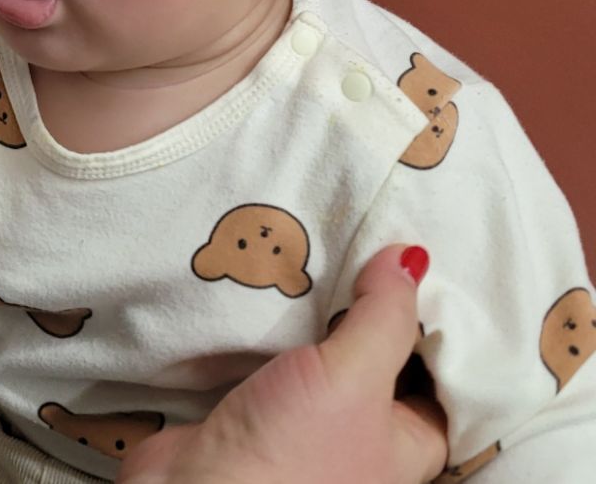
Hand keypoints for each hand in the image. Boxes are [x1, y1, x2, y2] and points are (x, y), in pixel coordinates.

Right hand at [119, 245, 446, 483]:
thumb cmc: (293, 455)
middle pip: (379, 360)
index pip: (440, 381)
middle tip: (368, 241)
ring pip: (323, 353)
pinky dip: (273, 320)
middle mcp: (359, 438)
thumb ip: (384, 317)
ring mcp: (305, 424)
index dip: (435, 326)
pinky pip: (275, 353)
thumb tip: (413, 255)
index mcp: (402, 447)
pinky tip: (272, 278)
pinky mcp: (256, 408)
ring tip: (321, 244)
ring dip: (317, 309)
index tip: (421, 263)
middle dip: (370, 307)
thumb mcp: (354, 378)